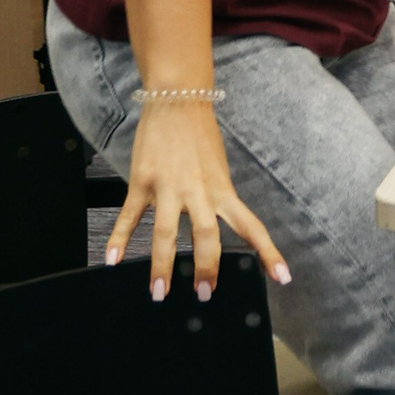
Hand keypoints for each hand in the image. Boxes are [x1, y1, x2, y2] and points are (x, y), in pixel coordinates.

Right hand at [104, 98, 288, 304]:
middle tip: (205, 294)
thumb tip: (213, 235)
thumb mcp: (218, 172)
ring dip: (162, 265)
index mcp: (223, 191)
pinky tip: (111, 259)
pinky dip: (119, 238)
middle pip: (208, 234)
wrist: (178, 100)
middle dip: (207, 267)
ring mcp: (169, 187)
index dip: (268, 253)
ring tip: (159, 291)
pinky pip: (130, 215)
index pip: (251, 227)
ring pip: (167, 232)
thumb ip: (217, 202)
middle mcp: (199, 191)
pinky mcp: (142, 181)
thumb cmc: (200, 139)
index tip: (283, 277)